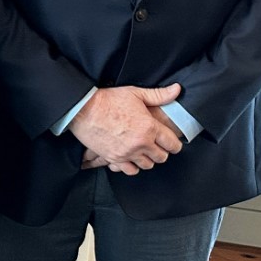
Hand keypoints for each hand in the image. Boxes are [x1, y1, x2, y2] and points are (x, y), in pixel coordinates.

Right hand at [68, 84, 183, 175]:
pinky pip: (130, 171)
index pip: (172, 144)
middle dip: (162, 151)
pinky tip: (131, 157)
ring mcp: (127, 153)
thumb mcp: (135, 93)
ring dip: (147, 159)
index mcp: (149, 127)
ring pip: (147, 165)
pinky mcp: (114, 158)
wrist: (83, 109)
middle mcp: (141, 143)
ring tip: (143, 151)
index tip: (172, 143)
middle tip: (156, 145)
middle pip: (161, 157)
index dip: (174, 144)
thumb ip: (159, 95)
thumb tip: (177, 90)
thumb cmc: (108, 100)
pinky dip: (133, 166)